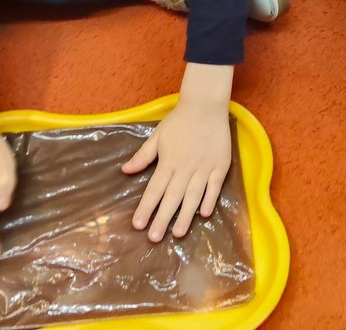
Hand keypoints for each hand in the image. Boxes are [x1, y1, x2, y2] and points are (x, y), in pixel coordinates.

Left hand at [123, 62, 232, 241]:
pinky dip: (210, 199)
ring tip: (177, 233)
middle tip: (154, 238)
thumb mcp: (157, 136)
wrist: (205, 106)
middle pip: (172, 197)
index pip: (154, 189)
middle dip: (162, 218)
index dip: (146, 207)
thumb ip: (143, 156)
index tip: (138, 225)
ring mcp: (204, 167)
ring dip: (185, 215)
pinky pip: (215, 186)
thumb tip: (125, 171)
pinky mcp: (220, 165)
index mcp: (168, 161)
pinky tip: (204, 214)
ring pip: (193, 195)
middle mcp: (185, 167)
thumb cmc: (179, 120)